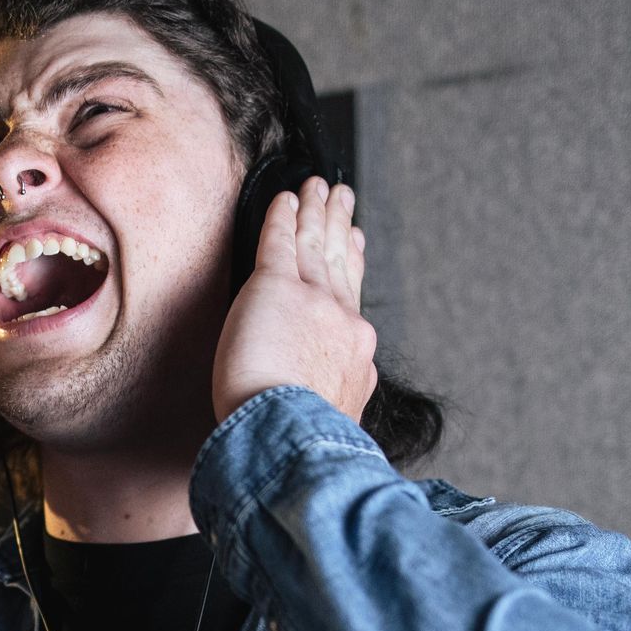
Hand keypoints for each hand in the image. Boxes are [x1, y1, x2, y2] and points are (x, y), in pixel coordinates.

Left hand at [212, 178, 376, 424]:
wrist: (291, 434)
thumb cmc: (302, 443)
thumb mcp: (335, 419)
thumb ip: (334, 397)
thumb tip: (326, 404)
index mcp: (353, 351)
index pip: (351, 296)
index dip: (351, 263)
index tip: (354, 243)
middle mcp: (341, 319)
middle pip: (339, 261)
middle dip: (340, 226)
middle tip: (342, 199)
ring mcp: (312, 299)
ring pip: (314, 244)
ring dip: (316, 211)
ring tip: (319, 188)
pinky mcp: (276, 287)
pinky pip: (280, 241)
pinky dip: (284, 217)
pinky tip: (286, 199)